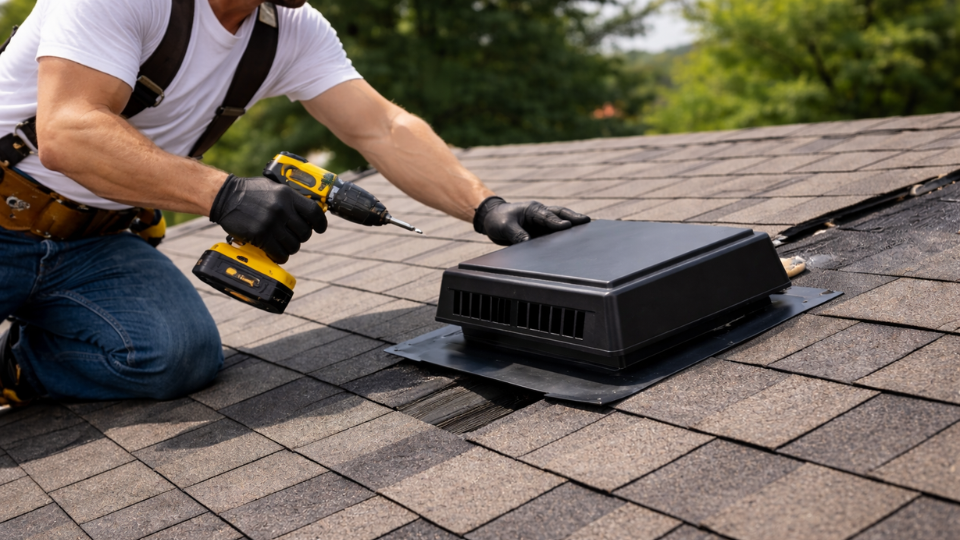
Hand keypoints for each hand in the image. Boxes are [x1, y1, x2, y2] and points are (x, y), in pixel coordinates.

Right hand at [210, 175, 327, 262]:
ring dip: (290, 248)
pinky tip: (276, 253)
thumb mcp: (273, 188)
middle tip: (292, 236)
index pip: (314, 212)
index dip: (321, 224)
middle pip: (305, 233)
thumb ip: (290, 199)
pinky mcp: (260, 235)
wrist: (225, 197)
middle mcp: (281, 209)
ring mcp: (271, 223)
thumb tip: (309, 212)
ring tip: (282, 244)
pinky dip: (280, 256)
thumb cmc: (250, 192)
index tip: (320, 229)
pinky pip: (279, 253)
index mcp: (287, 195)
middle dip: (300, 237)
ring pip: (294, 245)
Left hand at [473, 197, 590, 245]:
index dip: (557, 222)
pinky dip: (564, 235)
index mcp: (532, 209)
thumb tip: (528, 242)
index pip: (547, 216)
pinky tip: (574, 241)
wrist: (493, 219)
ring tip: (587, 229)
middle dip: (573, 217)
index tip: (567, 226)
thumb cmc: (498, 219)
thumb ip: (516, 234)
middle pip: (560, 214)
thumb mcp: (504, 227)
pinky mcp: (541, 230)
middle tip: (587, 221)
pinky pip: (554, 232)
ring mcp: (542, 222)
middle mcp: (540, 214)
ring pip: (560, 222)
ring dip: (573, 225)